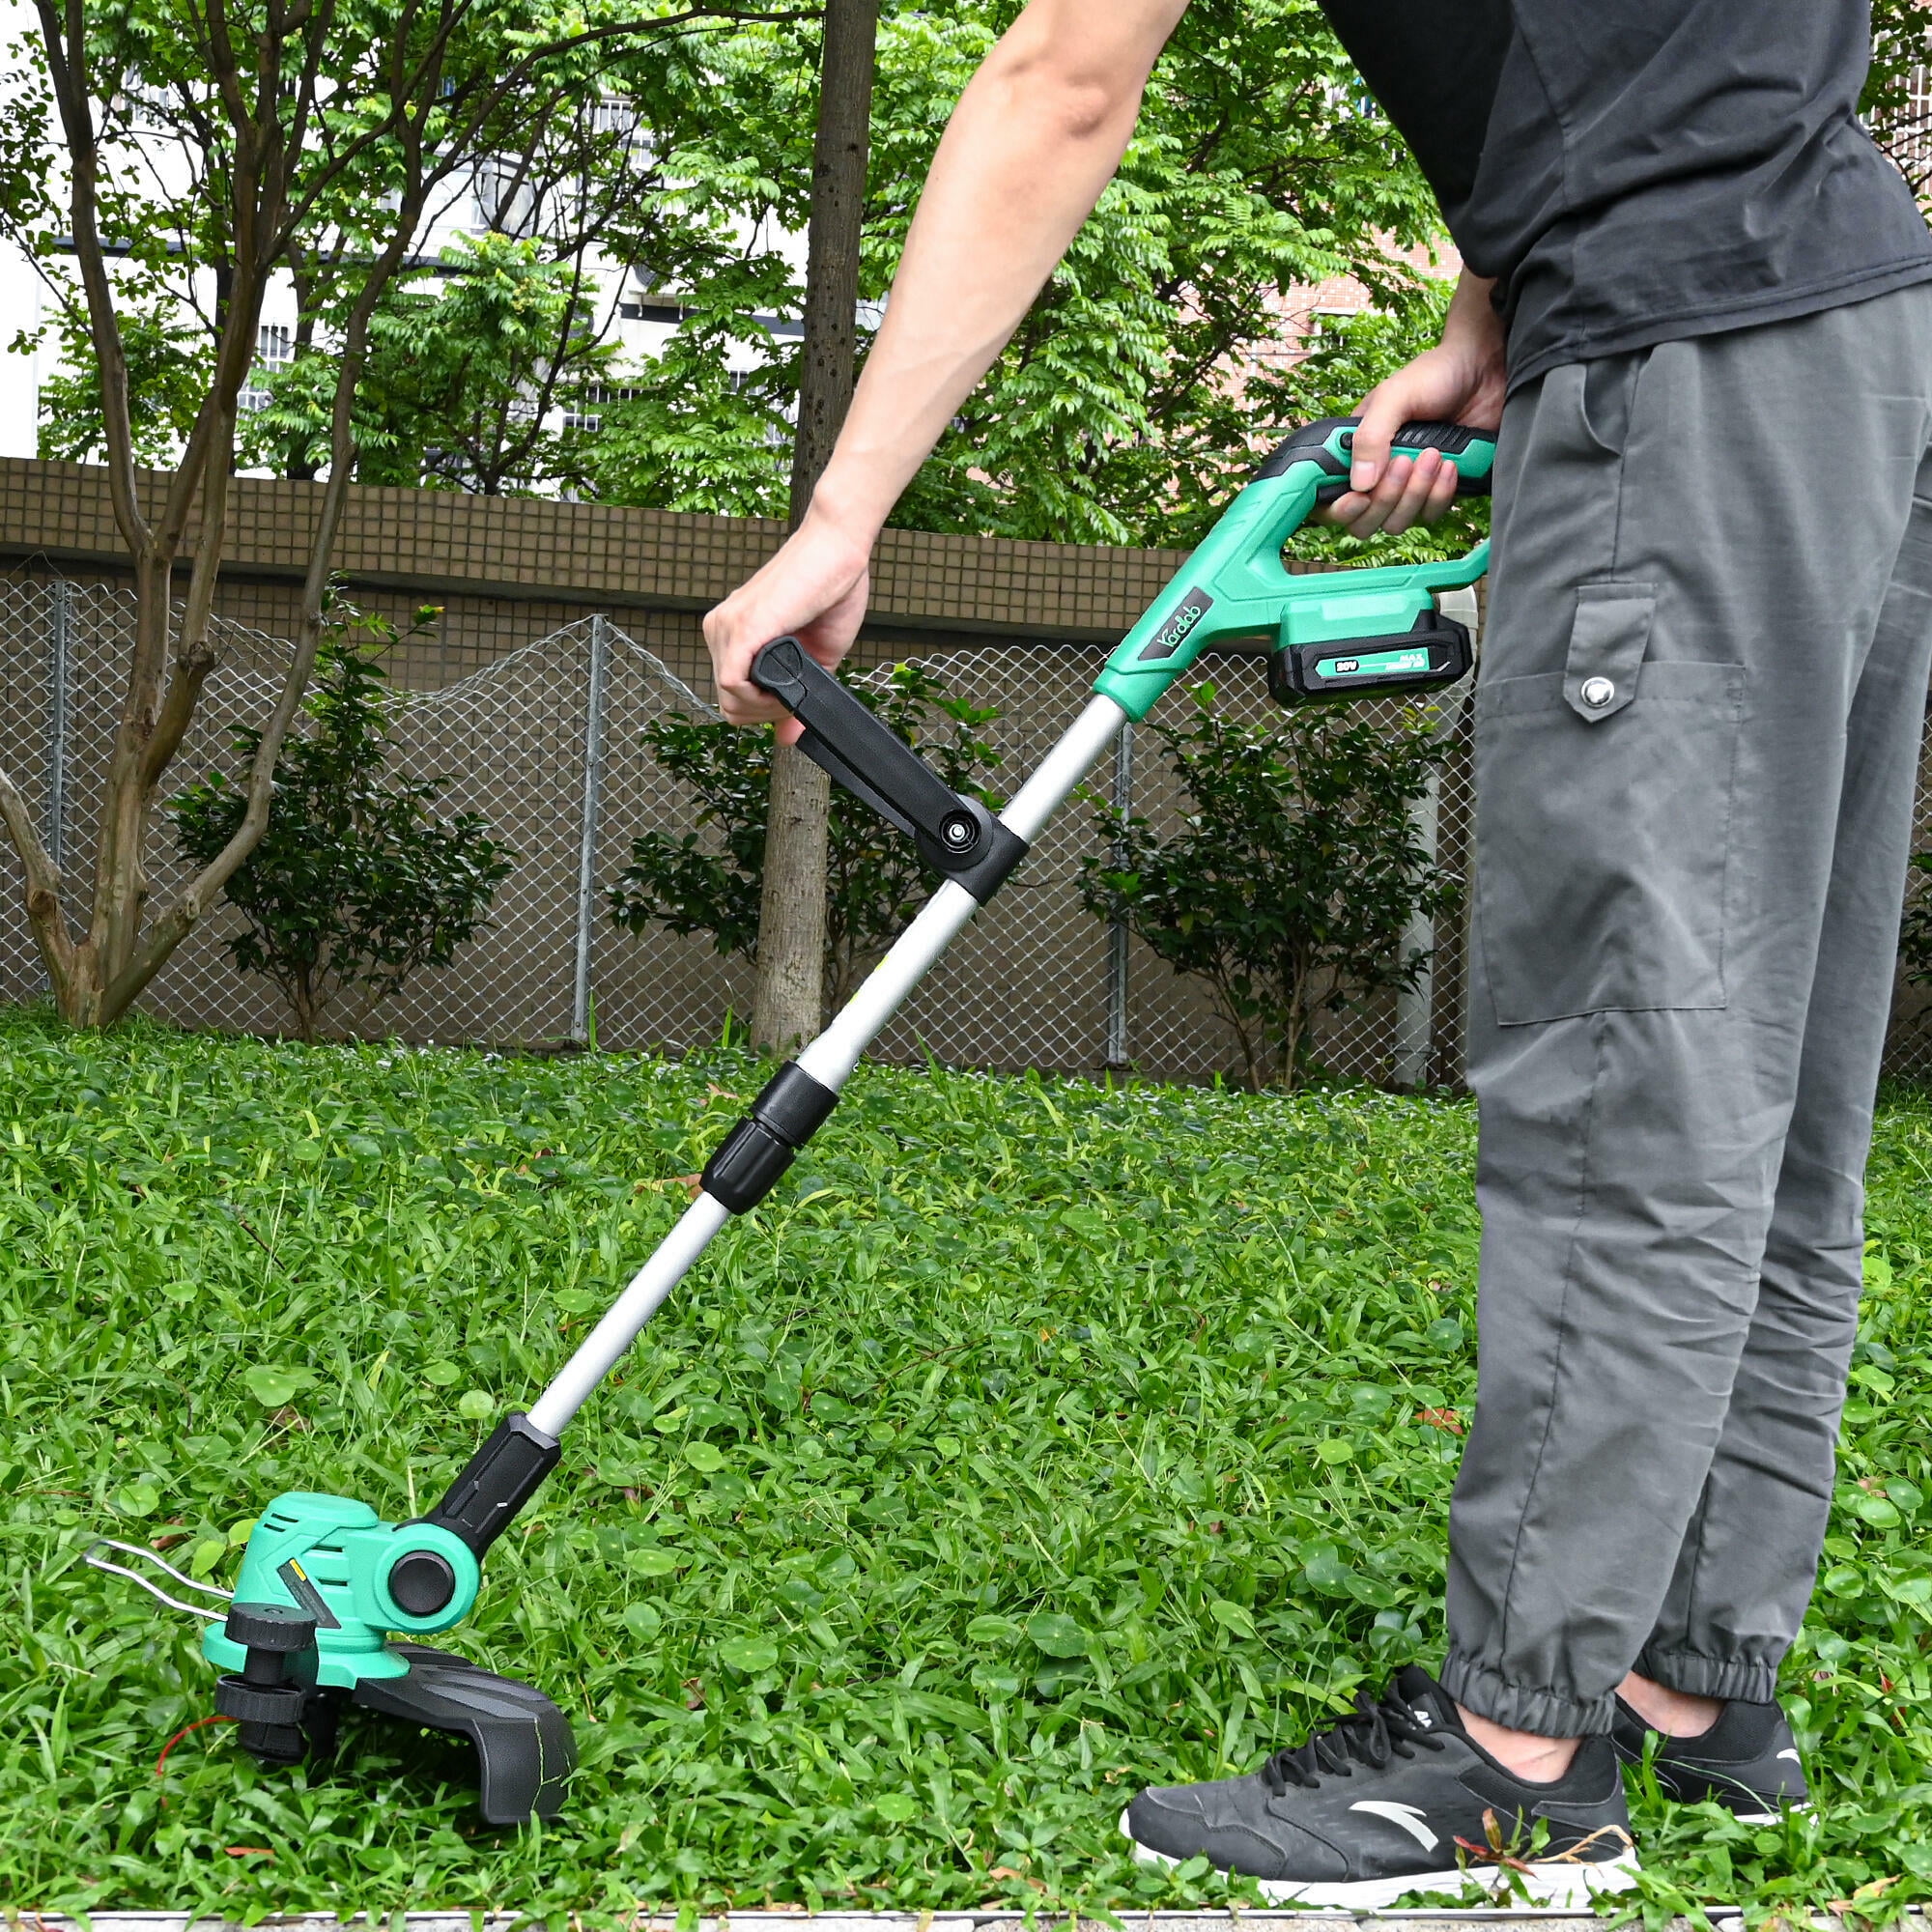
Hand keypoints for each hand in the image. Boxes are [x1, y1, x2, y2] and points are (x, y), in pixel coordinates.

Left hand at [702, 509, 872, 740]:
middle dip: (763, 714)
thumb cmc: (832, 592)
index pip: (730, 694)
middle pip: (727, 702)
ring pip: (728, 699)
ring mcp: (727, 626)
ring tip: (793, 691)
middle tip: (794, 700)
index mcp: (733, 632)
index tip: (792, 702)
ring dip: (764, 708)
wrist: (840, 552)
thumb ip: (796, 697)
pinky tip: (783, 689)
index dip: (762, 711)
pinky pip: (732, 685)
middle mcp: (721, 628)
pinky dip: (758, 700)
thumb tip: (787, 738)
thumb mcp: (815, 660)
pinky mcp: (741, 627)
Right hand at [1318, 269, 1506, 538]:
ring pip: (1397, 522)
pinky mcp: (1437, 491)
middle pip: (1364, 521)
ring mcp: (1407, 486)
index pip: (1330, 498)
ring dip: (1415, 493)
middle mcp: (1377, 474)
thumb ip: (1371, 438)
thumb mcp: (1395, 397)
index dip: (1339, 508)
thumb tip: (1360, 485)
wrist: (1486, 370)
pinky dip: (1440, 494)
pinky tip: (1451, 464)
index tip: (1358, 497)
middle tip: (1405, 461)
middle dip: (1385, 498)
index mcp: (1355, 451)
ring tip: (1435, 454)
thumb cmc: (1436, 374)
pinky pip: (1430, 514)